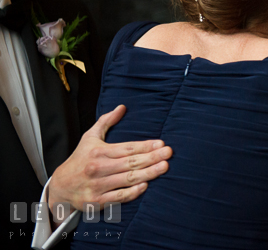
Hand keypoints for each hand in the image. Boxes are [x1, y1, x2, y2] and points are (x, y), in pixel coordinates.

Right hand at [47, 105, 171, 220]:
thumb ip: (106, 122)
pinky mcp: (97, 201)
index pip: (126, 148)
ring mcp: (97, 186)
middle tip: (169, 153)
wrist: (59, 187)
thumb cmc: (80, 159)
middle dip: (151, 157)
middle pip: (130, 163)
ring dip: (148, 174)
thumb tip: (122, 107)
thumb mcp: (89, 137)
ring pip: (127, 179)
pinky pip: (118, 197)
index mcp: (98, 152)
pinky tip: (146, 186)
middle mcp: (98, 168)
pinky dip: (132, 192)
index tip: (161, 143)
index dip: (145, 146)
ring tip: (164, 167)